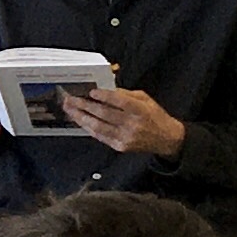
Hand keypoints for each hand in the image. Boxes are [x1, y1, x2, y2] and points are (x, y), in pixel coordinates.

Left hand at [61, 84, 185, 160]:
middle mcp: (132, 125)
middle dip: (84, 106)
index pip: (119, 101)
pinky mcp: (120, 147)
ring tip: (70, 110)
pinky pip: (100, 136)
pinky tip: (80, 121)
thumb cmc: (155, 116)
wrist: (166, 139)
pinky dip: (88, 128)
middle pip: (104, 114)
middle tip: (71, 100)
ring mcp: (125, 137)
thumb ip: (125, 94)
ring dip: (81, 118)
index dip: (103, 96)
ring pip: (98, 127)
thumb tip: (105, 89)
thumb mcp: (145, 99)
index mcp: (140, 110)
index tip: (91, 92)